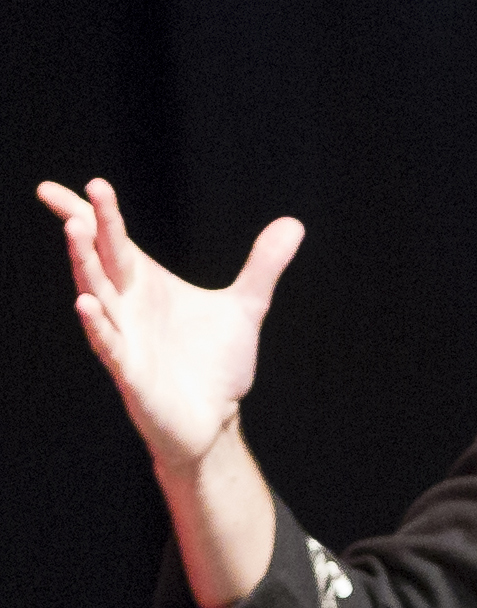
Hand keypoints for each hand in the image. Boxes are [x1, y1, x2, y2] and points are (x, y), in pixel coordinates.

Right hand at [36, 178, 301, 471]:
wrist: (215, 420)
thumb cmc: (214, 363)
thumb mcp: (245, 307)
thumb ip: (263, 266)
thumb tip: (293, 223)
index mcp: (145, 286)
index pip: (111, 241)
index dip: (87, 213)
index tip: (52, 188)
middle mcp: (128, 306)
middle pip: (104, 259)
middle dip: (92, 226)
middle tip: (79, 194)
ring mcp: (126, 338)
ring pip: (98, 295)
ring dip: (84, 265)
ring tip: (75, 229)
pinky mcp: (131, 373)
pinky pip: (109, 345)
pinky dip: (98, 325)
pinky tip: (86, 303)